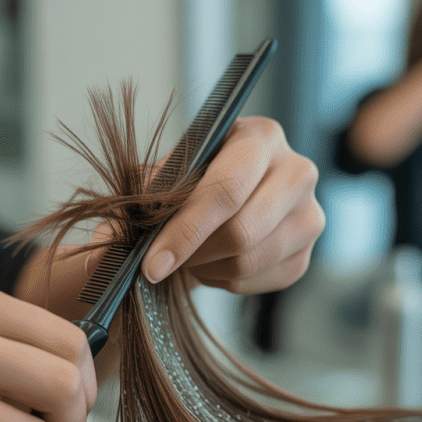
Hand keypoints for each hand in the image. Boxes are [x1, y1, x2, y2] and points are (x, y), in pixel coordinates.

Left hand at [141, 117, 324, 292]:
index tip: (152, 263)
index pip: (227, 190)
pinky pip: (256, 283)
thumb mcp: (171, 171)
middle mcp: (298, 172)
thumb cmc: (198, 177)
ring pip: (249, 262)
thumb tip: (113, 239)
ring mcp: (309, 217)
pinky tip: (213, 263)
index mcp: (262, 137)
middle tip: (165, 261)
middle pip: (242, 232)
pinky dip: (223, 280)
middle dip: (194, 254)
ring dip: (207, 269)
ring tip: (190, 256)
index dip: (186, 230)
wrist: (230, 196)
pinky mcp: (305, 256)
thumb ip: (146, 196)